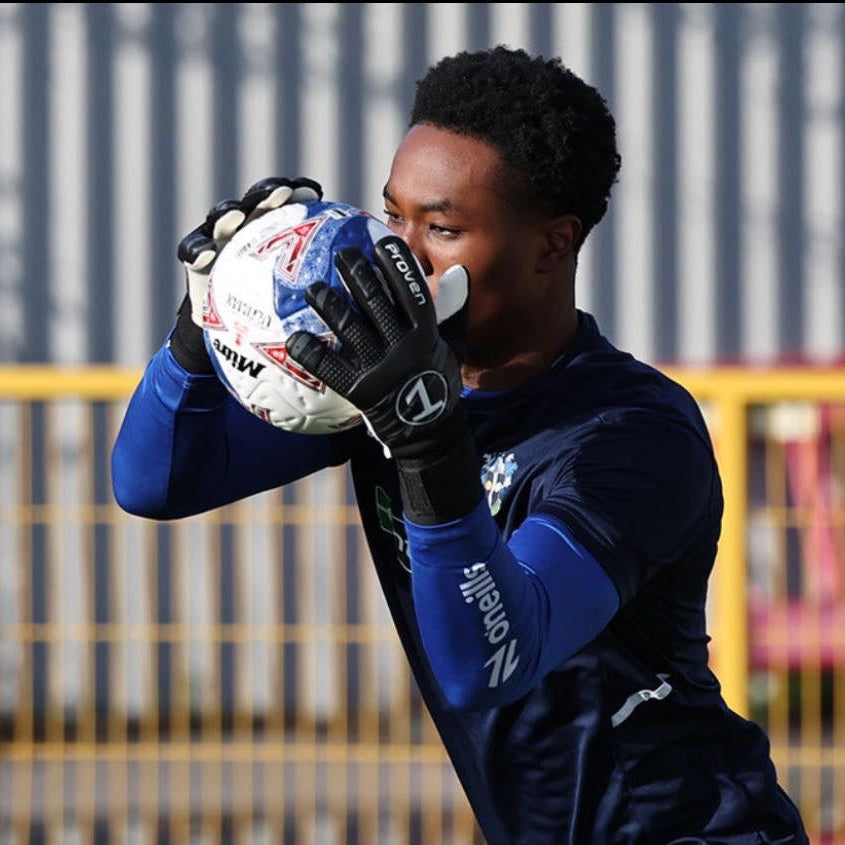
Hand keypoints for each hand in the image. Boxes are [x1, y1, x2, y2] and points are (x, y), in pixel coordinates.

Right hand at [168, 176, 321, 372]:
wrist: (235, 344)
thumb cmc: (280, 327)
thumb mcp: (307, 312)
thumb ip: (329, 296)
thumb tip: (369, 297)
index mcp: (277, 237)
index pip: (290, 207)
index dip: (300, 193)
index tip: (314, 193)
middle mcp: (249, 233)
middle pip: (257, 204)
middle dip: (267, 192)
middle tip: (281, 192)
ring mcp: (221, 243)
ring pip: (222, 218)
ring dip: (228, 213)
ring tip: (237, 216)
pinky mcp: (197, 262)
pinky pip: (192, 251)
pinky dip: (198, 250)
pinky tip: (207, 255)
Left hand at [286, 236, 481, 523]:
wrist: (430, 432)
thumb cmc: (439, 382)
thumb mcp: (453, 346)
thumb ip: (454, 310)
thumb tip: (458, 272)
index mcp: (426, 334)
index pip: (411, 292)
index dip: (397, 266)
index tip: (382, 242)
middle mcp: (404, 348)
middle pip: (376, 303)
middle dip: (358, 274)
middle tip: (342, 254)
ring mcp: (381, 369)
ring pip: (351, 329)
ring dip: (330, 305)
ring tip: (313, 288)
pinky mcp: (360, 392)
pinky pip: (331, 368)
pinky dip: (312, 353)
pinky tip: (294, 339)